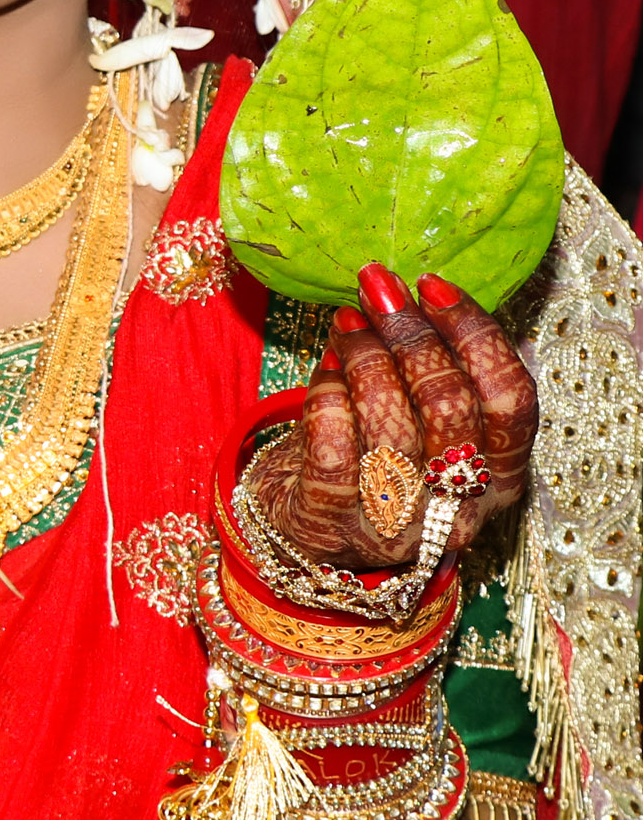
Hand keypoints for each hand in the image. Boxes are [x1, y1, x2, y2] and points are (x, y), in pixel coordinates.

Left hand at [249, 263, 537, 571]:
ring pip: (391, 420)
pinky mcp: (334, 522)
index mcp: (499, 476)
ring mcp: (397, 522)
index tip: (433, 285)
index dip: (474, 332)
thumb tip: (415, 293)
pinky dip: (327, 392)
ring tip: (347, 322)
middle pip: (450, 403)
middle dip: (410, 333)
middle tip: (377, 291)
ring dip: (366, 355)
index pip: (511, 398)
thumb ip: (437, 368)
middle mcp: (458, 508)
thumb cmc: (376, 460)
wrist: (308, 534)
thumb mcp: (425, 423)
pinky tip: (326, 369)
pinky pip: (333, 441)